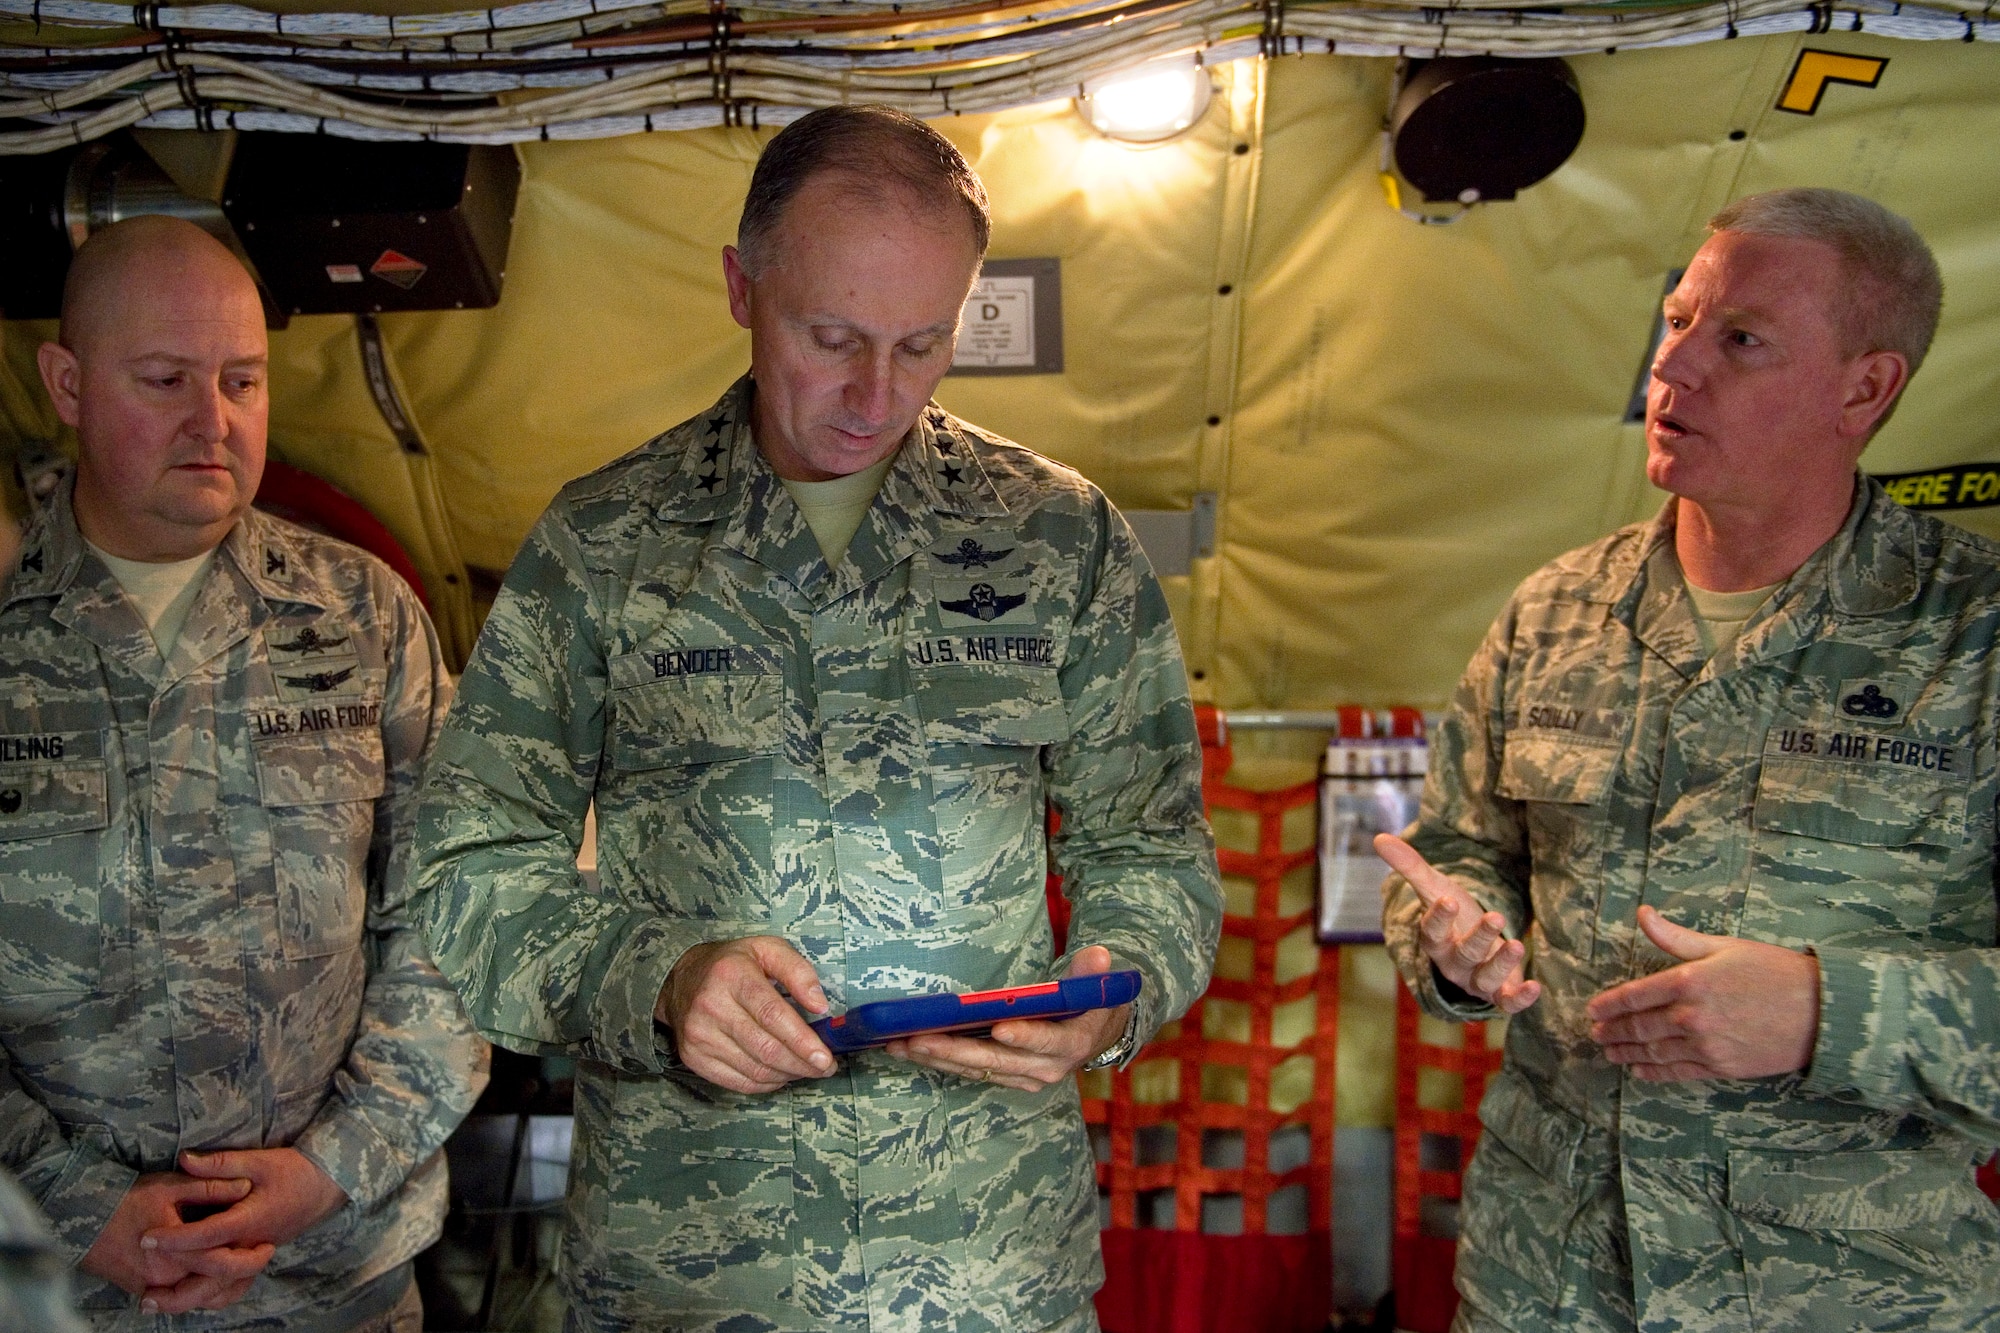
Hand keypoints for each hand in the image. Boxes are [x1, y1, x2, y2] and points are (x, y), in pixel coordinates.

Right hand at [80, 1171, 252, 1300]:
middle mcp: (165, 1276)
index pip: (223, 1263)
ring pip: (199, 1299)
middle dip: (242, 1276)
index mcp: (177, 1252)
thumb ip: (210, 1186)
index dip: (250, 1257)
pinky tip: (217, 1280)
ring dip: (224, 1288)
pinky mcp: (143, 1288)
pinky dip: (202, 1293)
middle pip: (214, 1286)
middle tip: (262, 1258)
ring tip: (245, 1271)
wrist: (82, 1219)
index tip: (268, 1246)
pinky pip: (181, 1300)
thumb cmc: (127, 1200)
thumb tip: (244, 1185)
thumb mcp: (171, 1186)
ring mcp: (153, 1286)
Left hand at [137, 1148, 346, 1313]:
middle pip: (213, 1280)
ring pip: (223, 1290)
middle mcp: (251, 1245)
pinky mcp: (257, 1257)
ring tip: (159, 1304)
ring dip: (190, 1300)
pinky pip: (234, 1287)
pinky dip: (211, 1296)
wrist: (328, 1185)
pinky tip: (190, 1296)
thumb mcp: (258, 1160)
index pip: (207, 1236)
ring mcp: (255, 1255)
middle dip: (177, 1293)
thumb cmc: (294, 1170)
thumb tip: (184, 1159)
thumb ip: (220, 1163)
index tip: (146, 1238)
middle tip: (145, 1297)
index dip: (175, 1239)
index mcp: (249, 1220)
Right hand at [657, 936, 834, 1093]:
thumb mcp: (767, 949)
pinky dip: (766, 1083)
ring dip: (788, 1075)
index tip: (825, 1057)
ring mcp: (699, 1036)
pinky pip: (738, 1082)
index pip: (773, 1015)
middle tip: (825, 1067)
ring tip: (806, 1069)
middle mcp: (711, 1007)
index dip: (802, 1041)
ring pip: (755, 1069)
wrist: (681, 979)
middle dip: (802, 1064)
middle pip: (766, 1048)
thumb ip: (798, 971)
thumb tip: (820, 1005)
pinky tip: (781, 1074)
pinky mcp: (694, 1057)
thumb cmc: (732, 964)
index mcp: (732, 975)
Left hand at [887, 946, 1129, 1093]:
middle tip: (918, 1037)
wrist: (1095, 1036)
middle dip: (954, 1050)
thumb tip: (1100, 956)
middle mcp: (1046, 1068)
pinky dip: (939, 1061)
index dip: (1024, 1037)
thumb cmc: (1092, 1005)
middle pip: (996, 1060)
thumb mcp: (1099, 986)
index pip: (1046, 1042)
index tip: (999, 1027)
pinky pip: (969, 1071)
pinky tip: (907, 1049)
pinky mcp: (1005, 1077)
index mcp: (1072, 1044)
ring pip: (976, 1069)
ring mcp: (1023, 1076)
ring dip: (937, 1058)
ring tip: (900, 1044)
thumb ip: (1094, 973)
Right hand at [1376, 834, 1541, 1013]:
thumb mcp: (1437, 889)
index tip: (1448, 899)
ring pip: (1486, 978)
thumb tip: (1378, 838)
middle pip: (1464, 954)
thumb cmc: (1456, 915)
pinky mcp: (1501, 992)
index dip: (1439, 918)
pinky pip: (1508, 1002)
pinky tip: (1535, 986)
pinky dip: (1521, 999)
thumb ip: (1411, 867)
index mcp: (1436, 941)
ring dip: (1501, 964)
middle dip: (1479, 937)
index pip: (1432, 932)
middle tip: (1495, 916)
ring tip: (1518, 945)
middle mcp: (1455, 964)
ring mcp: (1478, 980)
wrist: (1478, 946)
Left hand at [1586, 905, 1818, 1080]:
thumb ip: (1676, 937)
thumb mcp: (1723, 946)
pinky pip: (1678, 1073)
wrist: (1821, 1012)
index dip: (1609, 1005)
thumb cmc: (1774, 971)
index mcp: (1688, 981)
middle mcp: (1690, 1016)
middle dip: (1612, 1031)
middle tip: (1595, 1033)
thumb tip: (1642, 914)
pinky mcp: (1721, 1067)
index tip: (1592, 1009)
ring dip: (1626, 1053)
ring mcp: (1705, 1045)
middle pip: (1639, 1027)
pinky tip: (1639, 1070)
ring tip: (1609, 1052)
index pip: (1635, 996)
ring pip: (1654, 1052)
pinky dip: (1654, 1072)